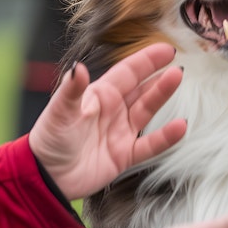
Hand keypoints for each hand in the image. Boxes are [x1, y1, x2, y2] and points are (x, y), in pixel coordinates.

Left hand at [29, 43, 185, 200]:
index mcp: (99, 95)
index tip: (166, 50)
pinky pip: (150, 144)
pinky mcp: (125, 155)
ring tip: (177, 80)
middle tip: (178, 65)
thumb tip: (77, 67)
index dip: (146, 61)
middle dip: (159, 77)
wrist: (46, 177)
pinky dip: (165, 137)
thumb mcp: (59, 113)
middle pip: (141, 90)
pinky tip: (180, 126)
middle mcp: (113, 111)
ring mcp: (121, 132)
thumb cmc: (49, 141)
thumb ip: (71, 91)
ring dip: (162, 96)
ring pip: (147, 111)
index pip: (127, 72)